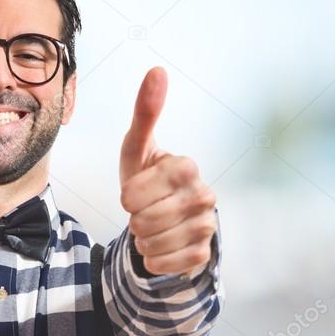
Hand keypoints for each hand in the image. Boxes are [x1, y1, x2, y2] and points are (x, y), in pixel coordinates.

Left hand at [120, 67, 216, 275]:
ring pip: (153, 244)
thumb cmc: (146, 177)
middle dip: (133, 219)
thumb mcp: (137, 148)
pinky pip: (166, 264)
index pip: (133, 195)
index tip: (134, 191)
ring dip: (142, 240)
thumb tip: (157, 70)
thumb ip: (146, 111)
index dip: (126, 197)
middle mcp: (205, 195)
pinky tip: (160, 246)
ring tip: (150, 227)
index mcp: (186, 167)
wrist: (162, 216)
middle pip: (142, 221)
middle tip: (142, 210)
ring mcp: (208, 225)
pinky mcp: (204, 253)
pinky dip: (155, 260)